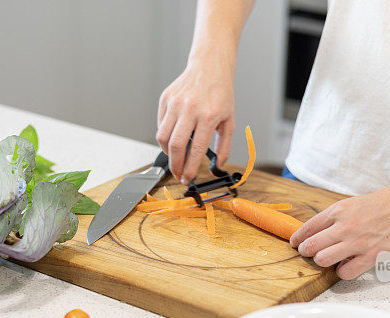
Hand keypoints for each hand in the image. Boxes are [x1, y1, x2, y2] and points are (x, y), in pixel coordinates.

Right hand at [156, 60, 234, 183]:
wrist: (209, 67)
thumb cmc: (220, 94)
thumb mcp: (229, 121)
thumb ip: (224, 146)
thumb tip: (218, 165)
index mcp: (208, 116)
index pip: (196, 150)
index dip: (190, 168)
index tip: (187, 178)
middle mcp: (190, 109)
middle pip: (175, 146)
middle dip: (175, 165)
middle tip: (178, 173)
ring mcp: (175, 103)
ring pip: (163, 137)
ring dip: (167, 152)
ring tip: (176, 156)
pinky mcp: (165, 99)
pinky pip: (160, 125)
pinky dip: (165, 136)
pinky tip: (174, 137)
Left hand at [290, 181, 389, 279]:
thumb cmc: (388, 202)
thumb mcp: (356, 203)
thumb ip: (338, 217)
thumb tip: (322, 233)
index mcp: (339, 210)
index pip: (307, 227)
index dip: (297, 238)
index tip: (295, 243)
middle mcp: (345, 226)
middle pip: (311, 246)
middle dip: (306, 252)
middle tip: (309, 254)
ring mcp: (357, 242)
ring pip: (323, 260)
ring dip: (323, 262)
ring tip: (330, 259)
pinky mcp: (372, 256)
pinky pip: (346, 273)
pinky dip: (343, 272)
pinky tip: (347, 266)